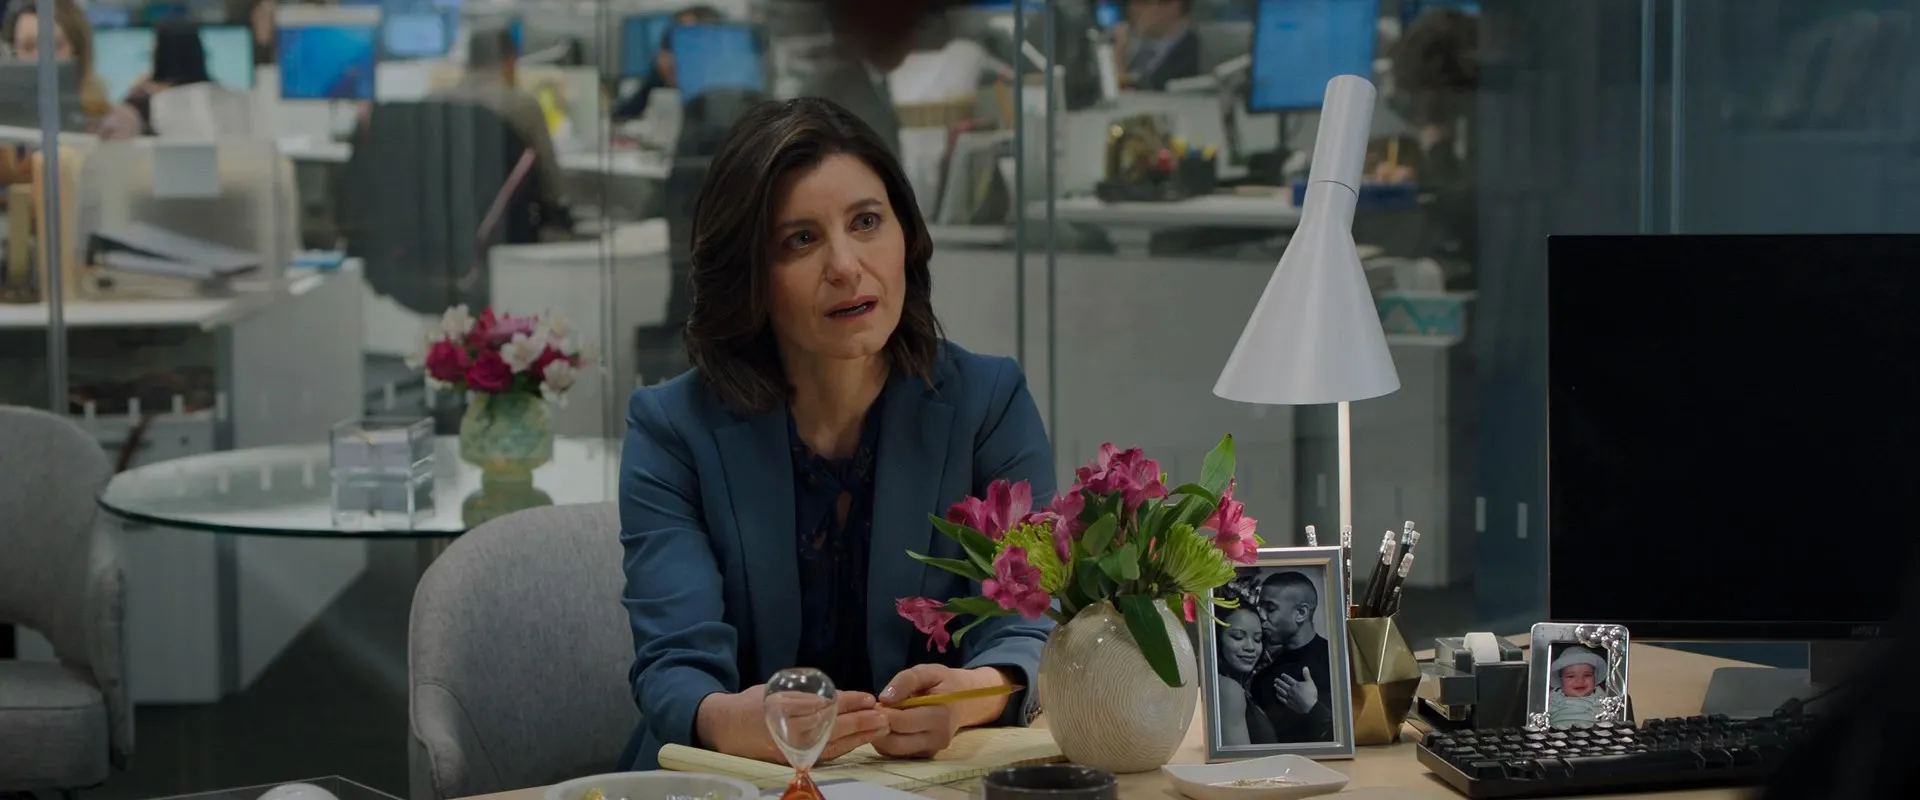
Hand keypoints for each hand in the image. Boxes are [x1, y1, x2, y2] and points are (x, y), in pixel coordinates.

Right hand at [696, 685, 889, 763]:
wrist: (726, 728)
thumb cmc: (754, 704)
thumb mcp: (777, 691)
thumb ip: (805, 696)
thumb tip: (836, 699)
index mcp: (785, 709)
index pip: (824, 705)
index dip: (850, 702)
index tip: (868, 698)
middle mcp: (789, 732)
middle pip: (832, 727)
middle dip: (860, 722)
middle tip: (883, 716)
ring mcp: (792, 749)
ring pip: (831, 744)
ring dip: (858, 737)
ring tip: (880, 729)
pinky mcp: (794, 760)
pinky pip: (824, 754)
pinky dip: (845, 747)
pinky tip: (860, 740)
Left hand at [873, 664, 1010, 757]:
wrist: (966, 701)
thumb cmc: (944, 683)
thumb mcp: (927, 671)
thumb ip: (906, 680)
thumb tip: (884, 698)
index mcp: (940, 715)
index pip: (903, 722)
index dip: (883, 714)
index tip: (874, 704)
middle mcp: (938, 738)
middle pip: (896, 743)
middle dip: (878, 728)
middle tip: (873, 712)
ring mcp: (932, 750)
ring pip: (894, 751)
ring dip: (880, 736)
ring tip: (880, 717)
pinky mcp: (926, 755)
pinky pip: (898, 753)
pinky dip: (887, 741)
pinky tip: (889, 725)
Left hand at [1273, 668, 1318, 714]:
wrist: (1310, 706)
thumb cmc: (1311, 694)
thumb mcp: (1310, 682)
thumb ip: (1306, 675)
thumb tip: (1305, 668)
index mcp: (1296, 685)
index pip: (1289, 679)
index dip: (1285, 677)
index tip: (1282, 675)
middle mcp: (1291, 690)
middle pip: (1283, 685)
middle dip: (1279, 682)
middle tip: (1275, 679)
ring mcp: (1289, 697)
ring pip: (1282, 691)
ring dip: (1278, 688)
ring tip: (1275, 685)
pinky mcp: (1289, 703)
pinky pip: (1282, 699)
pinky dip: (1279, 697)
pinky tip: (1277, 695)